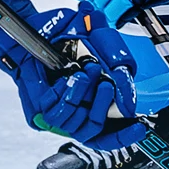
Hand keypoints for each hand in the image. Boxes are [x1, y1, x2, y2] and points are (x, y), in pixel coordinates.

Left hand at [0, 5, 145, 149]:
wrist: (29, 33)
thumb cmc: (59, 37)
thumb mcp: (90, 40)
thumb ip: (111, 54)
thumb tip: (124, 73)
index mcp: (88, 105)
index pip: (107, 135)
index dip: (123, 134)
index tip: (138, 128)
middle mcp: (73, 113)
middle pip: (95, 128)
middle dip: (103, 105)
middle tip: (106, 84)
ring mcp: (55, 114)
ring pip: (77, 120)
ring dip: (84, 94)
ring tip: (85, 73)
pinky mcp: (39, 110)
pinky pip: (58, 111)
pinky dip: (66, 94)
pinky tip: (67, 79)